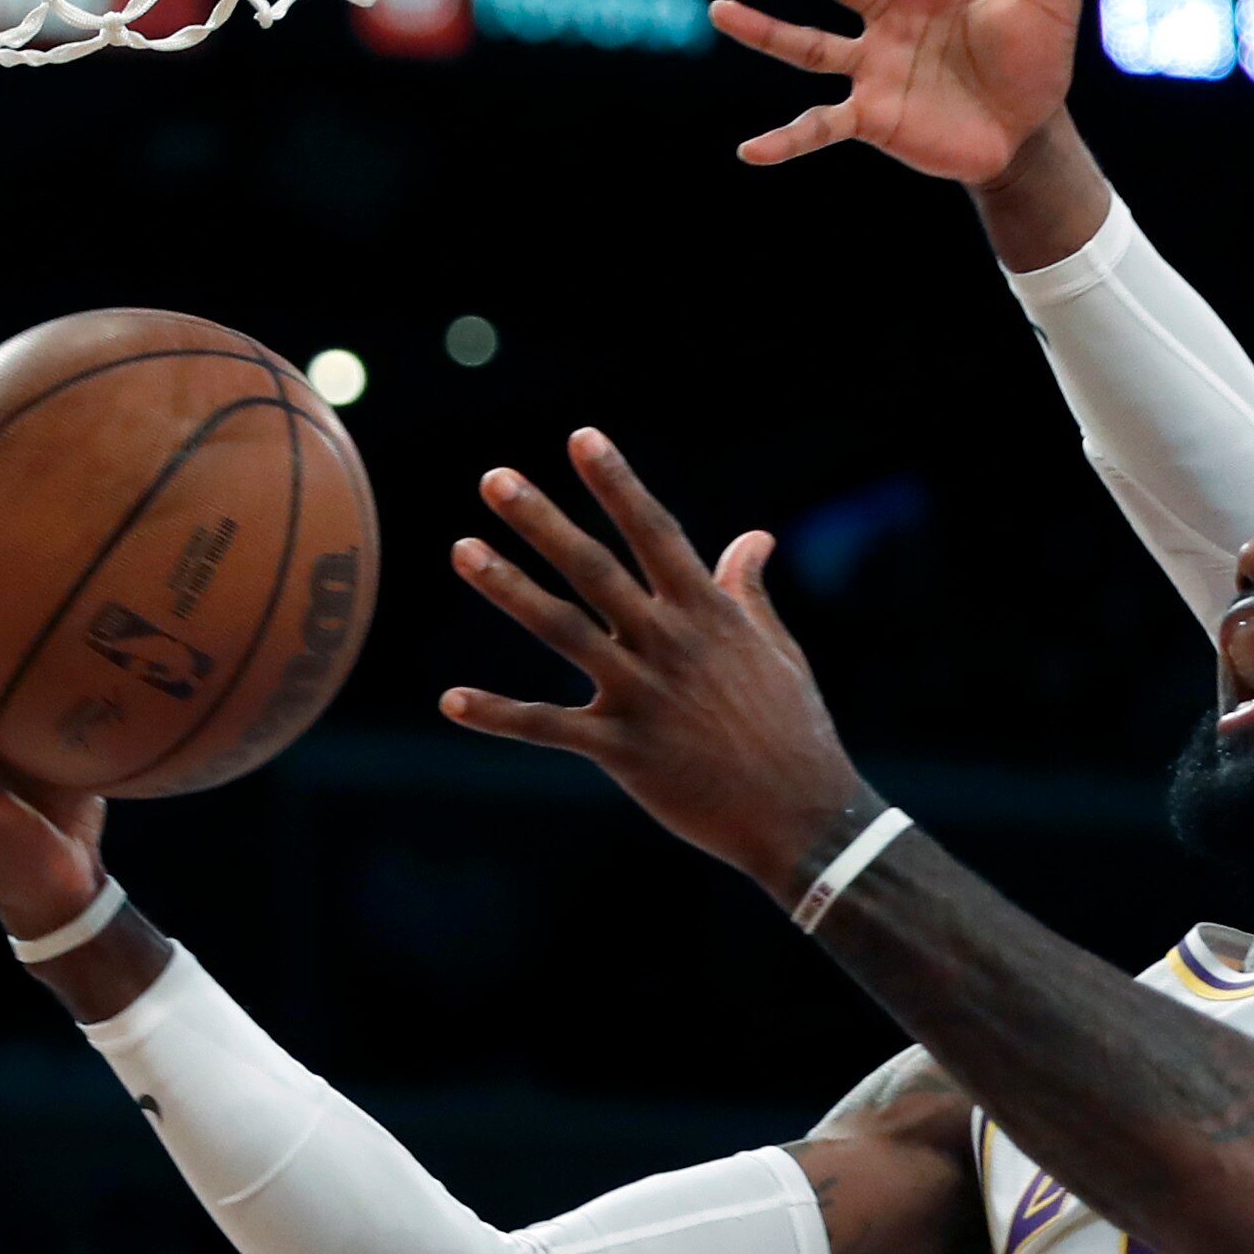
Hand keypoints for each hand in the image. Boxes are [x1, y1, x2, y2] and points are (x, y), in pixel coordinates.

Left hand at [439, 432, 879, 902]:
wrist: (802, 815)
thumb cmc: (795, 730)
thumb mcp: (778, 650)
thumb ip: (748, 591)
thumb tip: (755, 538)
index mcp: (709, 614)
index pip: (656, 533)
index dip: (617, 484)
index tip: (582, 438)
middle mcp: (671, 644)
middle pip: (595, 569)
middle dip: (543, 520)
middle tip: (494, 479)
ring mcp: (644, 695)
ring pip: (563, 631)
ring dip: (509, 588)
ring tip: (462, 550)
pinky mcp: (624, 751)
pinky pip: (549, 727)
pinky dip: (499, 714)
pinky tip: (451, 701)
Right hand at [710, 0, 1083, 183]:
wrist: (1026, 134)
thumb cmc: (1035, 59)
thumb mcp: (1051, 0)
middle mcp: (895, 19)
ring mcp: (876, 68)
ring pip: (810, 46)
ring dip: (766, 32)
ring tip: (721, 11)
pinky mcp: (872, 118)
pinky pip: (820, 127)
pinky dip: (786, 142)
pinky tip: (748, 152)